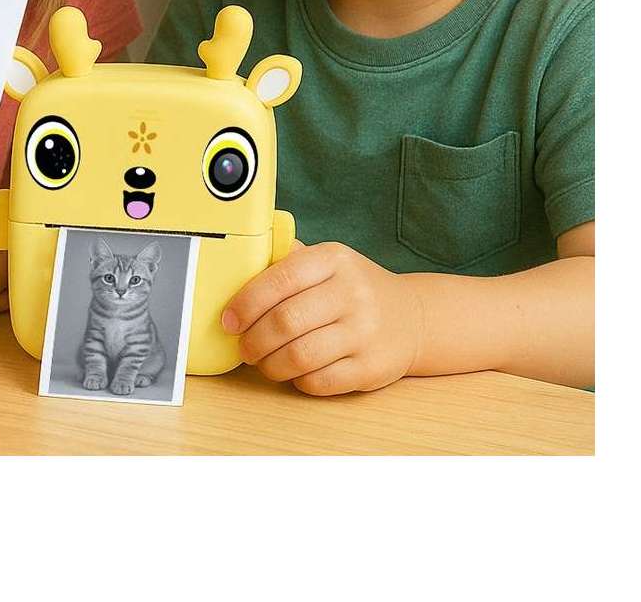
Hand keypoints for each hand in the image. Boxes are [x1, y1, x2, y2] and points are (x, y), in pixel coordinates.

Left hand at [221, 242, 423, 395]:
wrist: (412, 318)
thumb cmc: (353, 289)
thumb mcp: (328, 262)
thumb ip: (288, 261)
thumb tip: (238, 265)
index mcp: (334, 260)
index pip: (281, 278)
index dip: (247, 302)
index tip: (229, 320)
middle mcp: (352, 293)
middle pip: (286, 322)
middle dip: (253, 340)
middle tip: (244, 347)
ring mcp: (364, 332)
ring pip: (299, 356)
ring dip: (270, 365)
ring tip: (263, 362)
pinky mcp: (370, 368)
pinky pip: (319, 382)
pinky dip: (297, 380)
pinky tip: (294, 372)